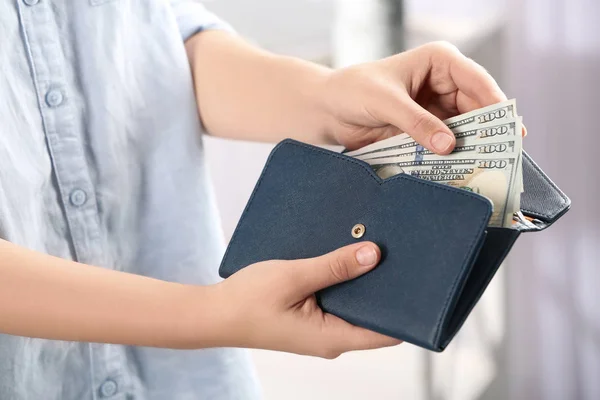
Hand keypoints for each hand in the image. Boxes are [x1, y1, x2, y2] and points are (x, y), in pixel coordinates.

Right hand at [213, 242, 400, 357]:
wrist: (214, 313)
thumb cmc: (248, 300)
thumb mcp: (295, 277)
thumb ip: (334, 266)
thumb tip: (373, 254)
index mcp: (332, 338)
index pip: (386, 332)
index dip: (406, 311)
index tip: (418, 283)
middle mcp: (331, 338)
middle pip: (372, 316)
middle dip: (384, 288)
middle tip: (396, 255)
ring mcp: (320, 330)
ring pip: (353, 306)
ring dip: (360, 281)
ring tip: (372, 250)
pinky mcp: (309, 319)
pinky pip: (335, 300)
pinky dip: (342, 281)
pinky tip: (343, 258)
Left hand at [321, 41, 510, 152]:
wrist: (330, 110)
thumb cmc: (354, 91)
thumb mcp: (386, 103)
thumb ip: (416, 123)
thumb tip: (449, 145)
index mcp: (440, 62)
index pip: (476, 80)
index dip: (495, 103)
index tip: (508, 128)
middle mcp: (445, 83)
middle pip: (478, 108)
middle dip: (488, 131)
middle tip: (503, 156)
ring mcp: (438, 109)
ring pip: (466, 129)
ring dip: (473, 148)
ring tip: (487, 168)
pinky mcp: (428, 130)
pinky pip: (447, 144)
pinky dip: (454, 158)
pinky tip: (462, 171)